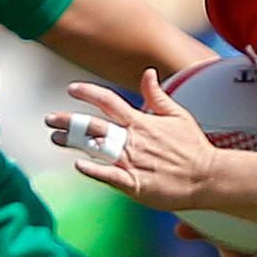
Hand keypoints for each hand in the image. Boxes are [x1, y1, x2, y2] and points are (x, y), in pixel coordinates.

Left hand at [44, 69, 219, 210]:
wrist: (208, 177)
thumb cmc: (194, 148)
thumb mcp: (178, 115)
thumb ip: (157, 95)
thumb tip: (147, 73)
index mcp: (142, 122)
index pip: (109, 101)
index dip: (88, 93)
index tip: (71, 89)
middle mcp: (133, 140)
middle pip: (93, 125)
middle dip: (68, 120)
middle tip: (49, 118)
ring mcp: (133, 162)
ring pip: (96, 148)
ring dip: (73, 142)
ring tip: (55, 138)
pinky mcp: (135, 184)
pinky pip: (109, 176)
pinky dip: (93, 170)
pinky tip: (78, 165)